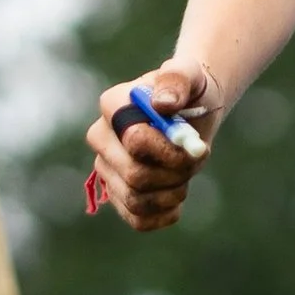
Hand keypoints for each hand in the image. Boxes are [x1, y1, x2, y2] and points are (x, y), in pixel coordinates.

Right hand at [86, 62, 219, 232]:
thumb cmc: (190, 91)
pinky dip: (164, 215)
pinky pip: (136, 219)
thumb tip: (162, 104)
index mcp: (113, 106)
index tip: (192, 143)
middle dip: (174, 173)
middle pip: (134, 174)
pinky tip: (177, 199)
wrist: (193, 113)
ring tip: (185, 175)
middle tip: (193, 160)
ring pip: (135, 200)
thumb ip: (178, 79)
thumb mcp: (192, 75)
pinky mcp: (118, 194)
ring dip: (172, 193)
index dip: (168, 149)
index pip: (134, 140)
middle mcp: (101, 138)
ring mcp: (107, 168)